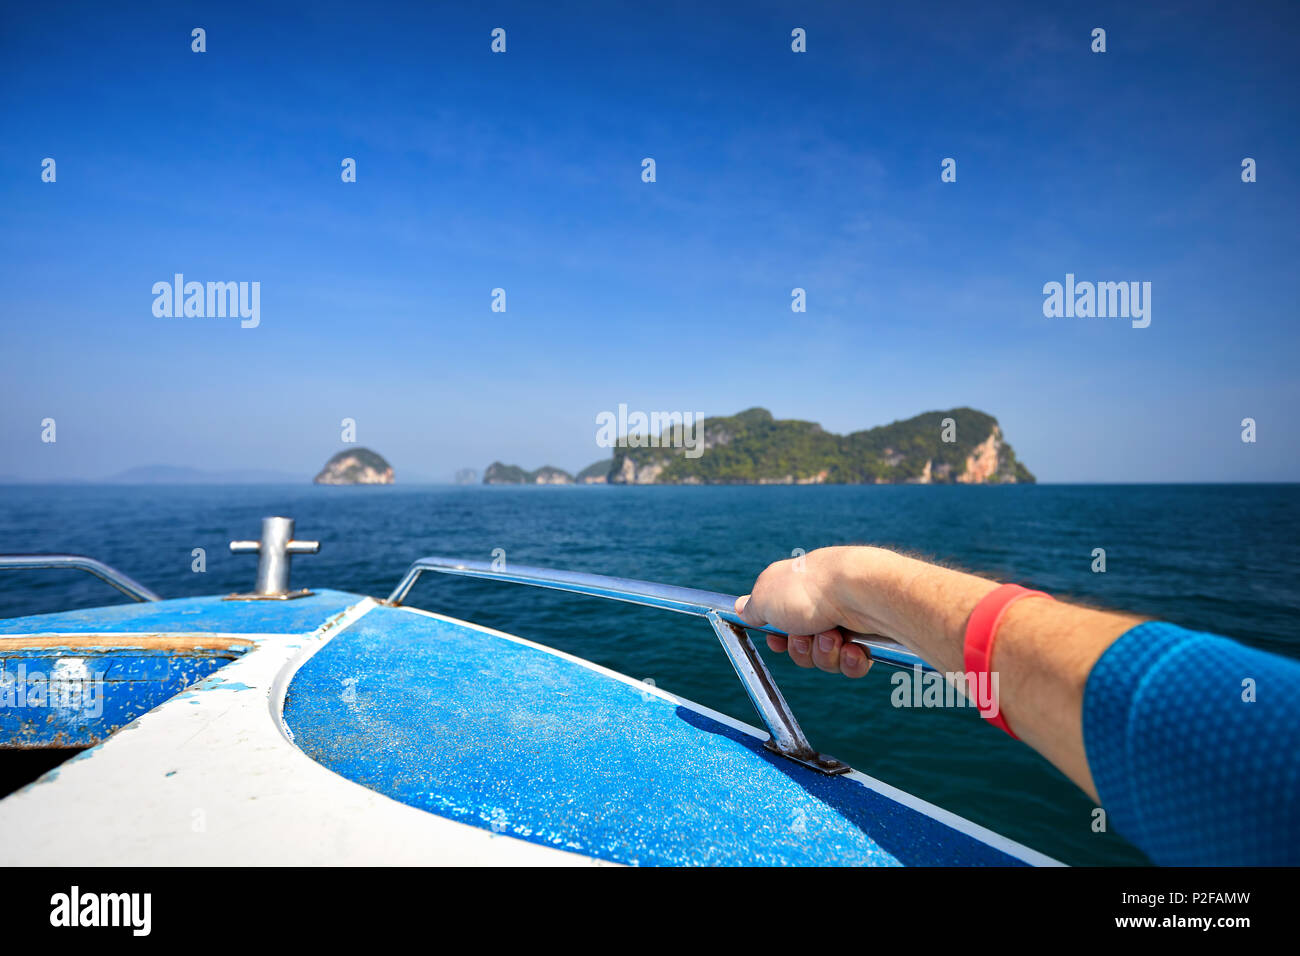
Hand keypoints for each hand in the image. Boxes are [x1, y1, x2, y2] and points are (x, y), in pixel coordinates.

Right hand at [735, 551, 872, 678]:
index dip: (780, 639)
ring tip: (832, 636)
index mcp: (795, 591)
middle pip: (803, 646)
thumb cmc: (807, 591)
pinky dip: (849, 660)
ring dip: (824, 653)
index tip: (777, 642)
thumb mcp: (764, 598)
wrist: (858, 592)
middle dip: (801, 649)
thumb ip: (751, 607)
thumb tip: (740, 608)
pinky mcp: (869, 637)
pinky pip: (852, 664)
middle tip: (804, 636)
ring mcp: (845, 620)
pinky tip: (852, 649)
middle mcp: (820, 605)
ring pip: (826, 658)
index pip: (783, 623)